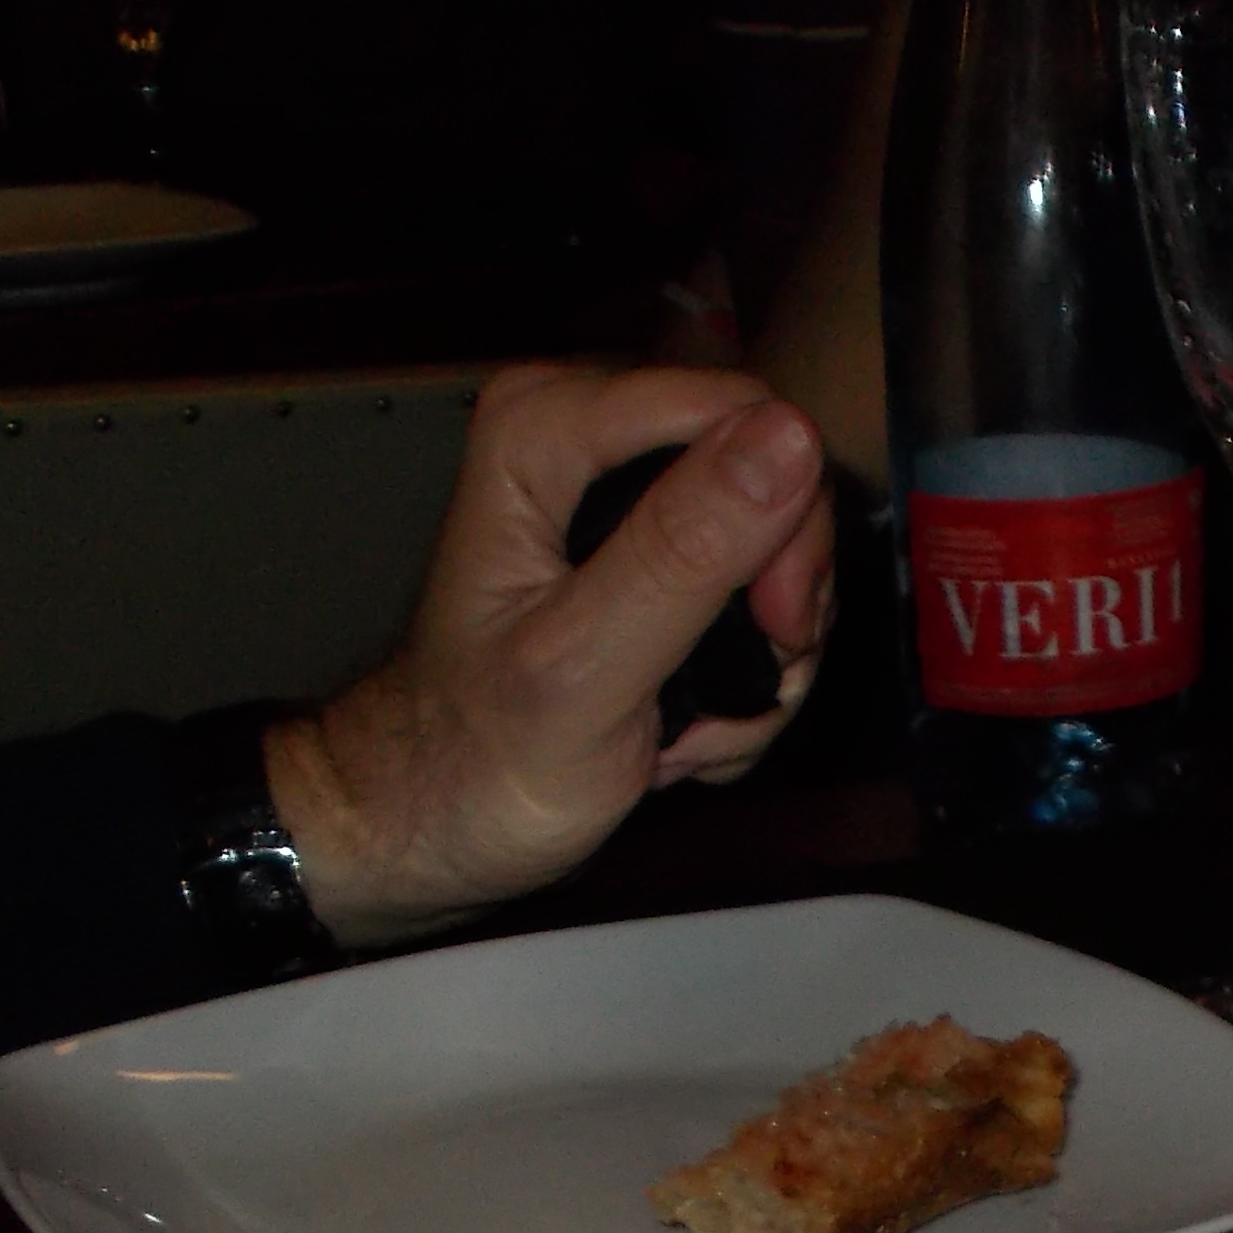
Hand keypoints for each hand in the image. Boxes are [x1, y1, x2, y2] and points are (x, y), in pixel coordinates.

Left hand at [263, 363, 834, 947]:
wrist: (442, 821)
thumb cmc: (477, 758)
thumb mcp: (586, 665)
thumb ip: (684, 551)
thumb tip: (790, 438)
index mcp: (544, 428)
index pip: (740, 411)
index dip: (781, 520)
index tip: (774, 627)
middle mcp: (587, 436)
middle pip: (772, 472)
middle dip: (774, 605)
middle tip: (736, 694)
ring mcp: (627, 494)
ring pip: (780, 541)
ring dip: (762, 658)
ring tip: (692, 728)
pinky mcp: (657, 549)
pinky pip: (760, 587)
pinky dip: (746, 672)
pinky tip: (688, 724)